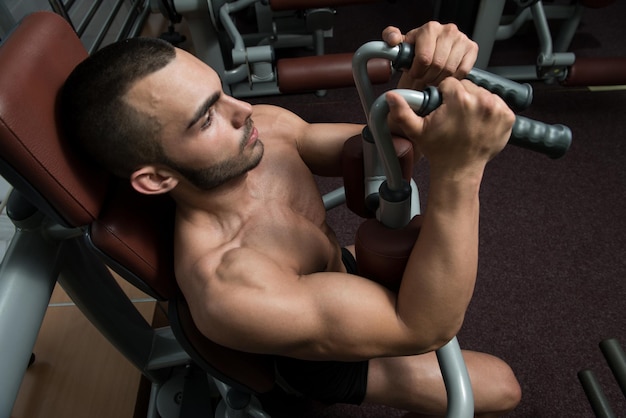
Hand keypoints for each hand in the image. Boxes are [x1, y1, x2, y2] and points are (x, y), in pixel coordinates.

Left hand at [382, 22, 477, 89]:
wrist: (430, 55)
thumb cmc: (416, 52)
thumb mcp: (401, 46)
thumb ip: (392, 39)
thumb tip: (392, 40)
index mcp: (430, 28)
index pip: (424, 58)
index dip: (417, 71)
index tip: (414, 74)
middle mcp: (448, 30)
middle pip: (438, 65)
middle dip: (427, 77)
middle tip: (423, 80)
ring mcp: (461, 39)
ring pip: (450, 69)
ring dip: (439, 80)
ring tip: (432, 79)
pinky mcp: (472, 48)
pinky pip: (462, 71)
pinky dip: (452, 78)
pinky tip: (444, 77)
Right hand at [386, 78, 513, 177]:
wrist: (458, 170)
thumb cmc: (439, 151)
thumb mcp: (416, 130)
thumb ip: (403, 111)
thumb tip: (392, 96)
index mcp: (460, 99)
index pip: (451, 83)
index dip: (444, 95)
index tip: (443, 109)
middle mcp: (482, 101)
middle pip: (468, 86)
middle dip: (461, 98)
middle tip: (454, 117)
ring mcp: (497, 109)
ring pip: (483, 93)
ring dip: (476, 103)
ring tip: (467, 121)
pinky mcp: (508, 118)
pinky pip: (498, 104)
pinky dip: (490, 111)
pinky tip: (479, 124)